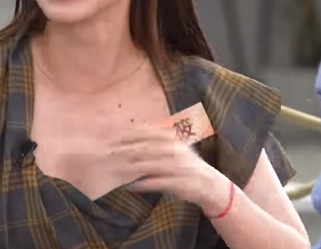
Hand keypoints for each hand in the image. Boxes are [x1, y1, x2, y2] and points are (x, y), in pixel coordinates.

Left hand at [112, 126, 229, 214]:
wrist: (209, 183)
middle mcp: (178, 152)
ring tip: (119, 169)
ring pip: (154, 165)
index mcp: (174, 142)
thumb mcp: (174, 150)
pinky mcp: (182, 183)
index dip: (132, 134)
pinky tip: (133, 186)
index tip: (114, 137)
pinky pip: (161, 183)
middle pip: (150, 148)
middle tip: (112, 153)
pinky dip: (147, 184)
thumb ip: (156, 142)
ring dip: (135, 168)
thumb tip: (133, 133)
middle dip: (129, 150)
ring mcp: (181, 167)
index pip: (150, 134)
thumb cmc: (185, 166)